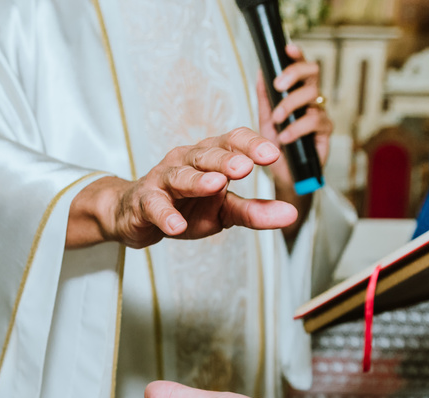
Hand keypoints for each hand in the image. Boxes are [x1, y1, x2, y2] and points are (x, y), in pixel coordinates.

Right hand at [68, 128, 297, 249]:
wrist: (136, 216)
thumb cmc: (184, 207)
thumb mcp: (224, 211)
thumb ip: (255, 211)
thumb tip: (292, 214)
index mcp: (210, 157)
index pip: (232, 141)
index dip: (251, 145)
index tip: (272, 155)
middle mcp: (186, 160)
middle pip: (208, 154)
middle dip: (226, 159)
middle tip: (246, 167)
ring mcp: (163, 179)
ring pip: (181, 175)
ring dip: (198, 180)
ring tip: (216, 186)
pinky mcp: (144, 201)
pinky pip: (155, 205)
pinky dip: (165, 215)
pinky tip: (176, 226)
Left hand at [256, 43, 331, 204]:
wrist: (286, 177)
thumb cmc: (277, 148)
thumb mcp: (265, 121)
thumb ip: (265, 98)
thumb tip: (261, 72)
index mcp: (297, 93)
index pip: (301, 67)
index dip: (297, 55)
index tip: (287, 49)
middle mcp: (311, 100)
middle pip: (312, 73)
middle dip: (294, 74)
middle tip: (278, 85)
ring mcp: (320, 114)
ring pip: (312, 96)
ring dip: (291, 106)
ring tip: (277, 121)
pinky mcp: (325, 132)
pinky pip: (315, 121)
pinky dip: (298, 128)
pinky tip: (285, 138)